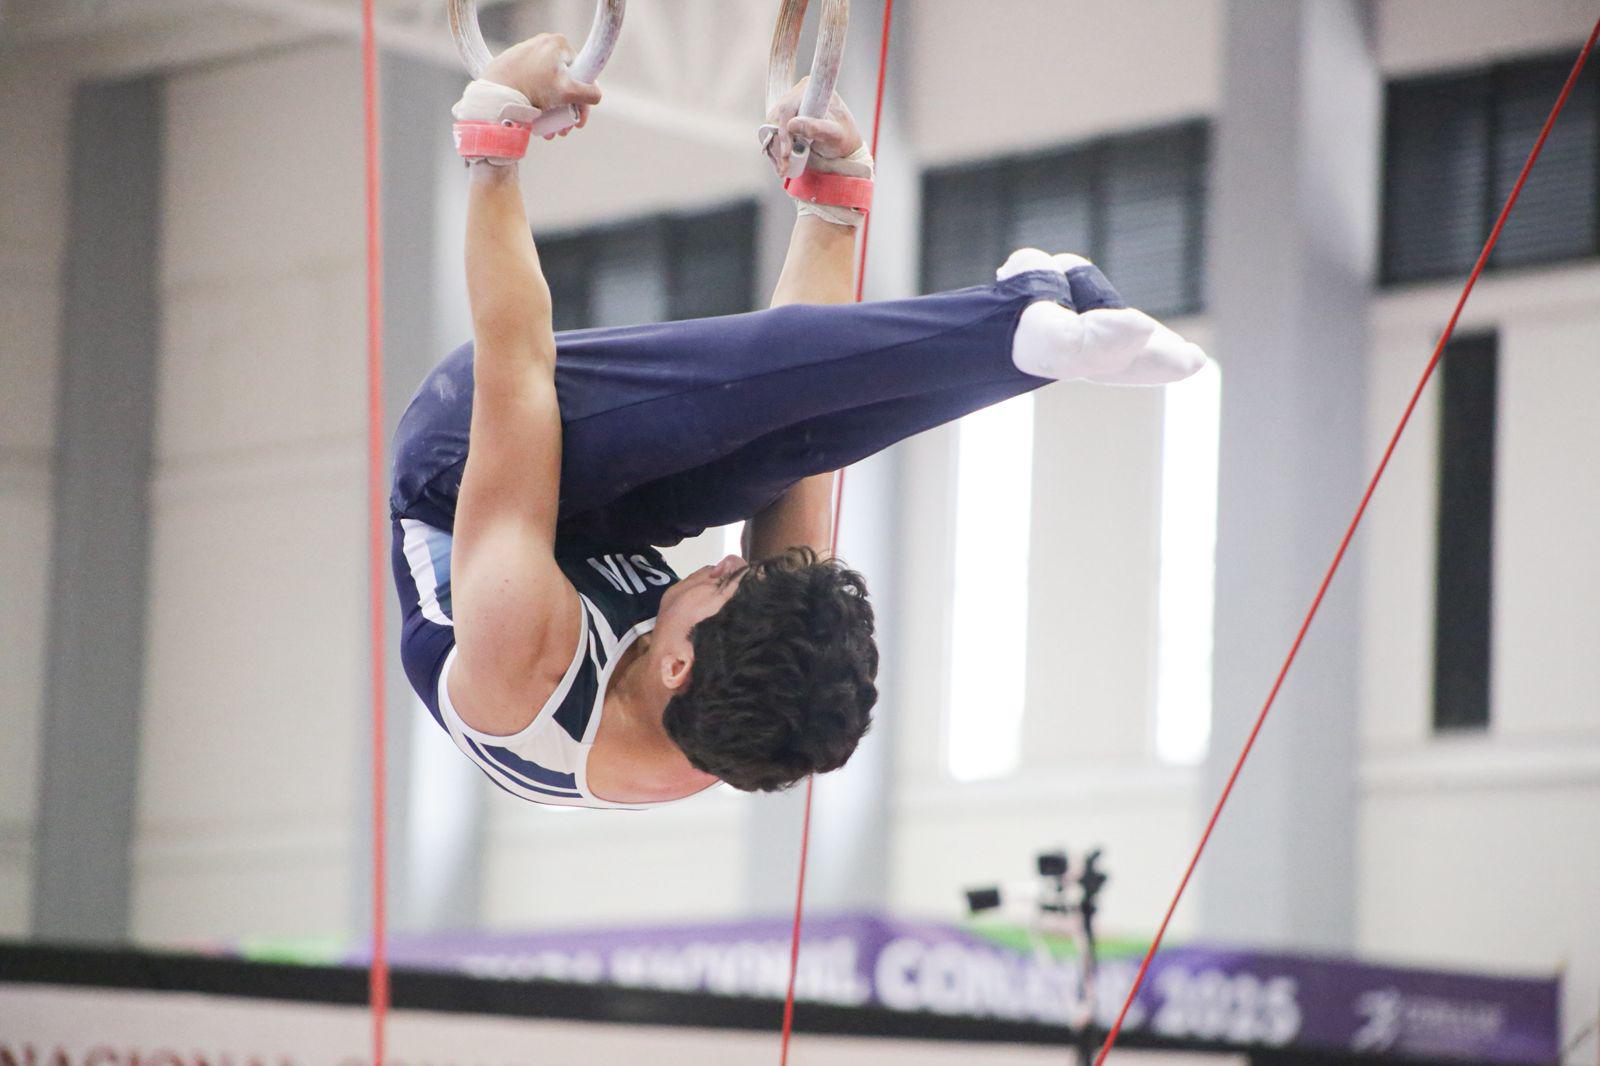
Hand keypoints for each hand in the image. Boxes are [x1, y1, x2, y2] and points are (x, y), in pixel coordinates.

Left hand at [482, 33, 602, 134]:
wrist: (494, 93)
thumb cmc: (531, 89)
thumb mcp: (567, 92)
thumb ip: (589, 94)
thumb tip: (597, 96)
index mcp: (559, 43)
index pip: (582, 73)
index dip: (583, 101)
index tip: (579, 120)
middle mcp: (543, 43)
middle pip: (564, 83)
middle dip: (565, 111)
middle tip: (562, 130)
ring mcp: (526, 52)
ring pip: (548, 87)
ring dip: (552, 112)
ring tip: (547, 131)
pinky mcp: (512, 64)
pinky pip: (532, 85)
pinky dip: (537, 103)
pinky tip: (535, 120)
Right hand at [763, 77, 863, 176]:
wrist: (844, 145)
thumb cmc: (844, 138)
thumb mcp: (835, 134)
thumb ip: (817, 128)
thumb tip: (792, 124)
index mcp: (809, 90)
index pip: (787, 108)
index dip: (783, 130)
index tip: (786, 152)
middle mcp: (796, 94)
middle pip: (776, 118)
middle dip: (778, 144)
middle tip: (784, 166)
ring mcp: (789, 105)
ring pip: (771, 126)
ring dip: (775, 149)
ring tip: (783, 167)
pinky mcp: (785, 117)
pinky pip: (772, 132)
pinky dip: (776, 148)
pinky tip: (783, 161)